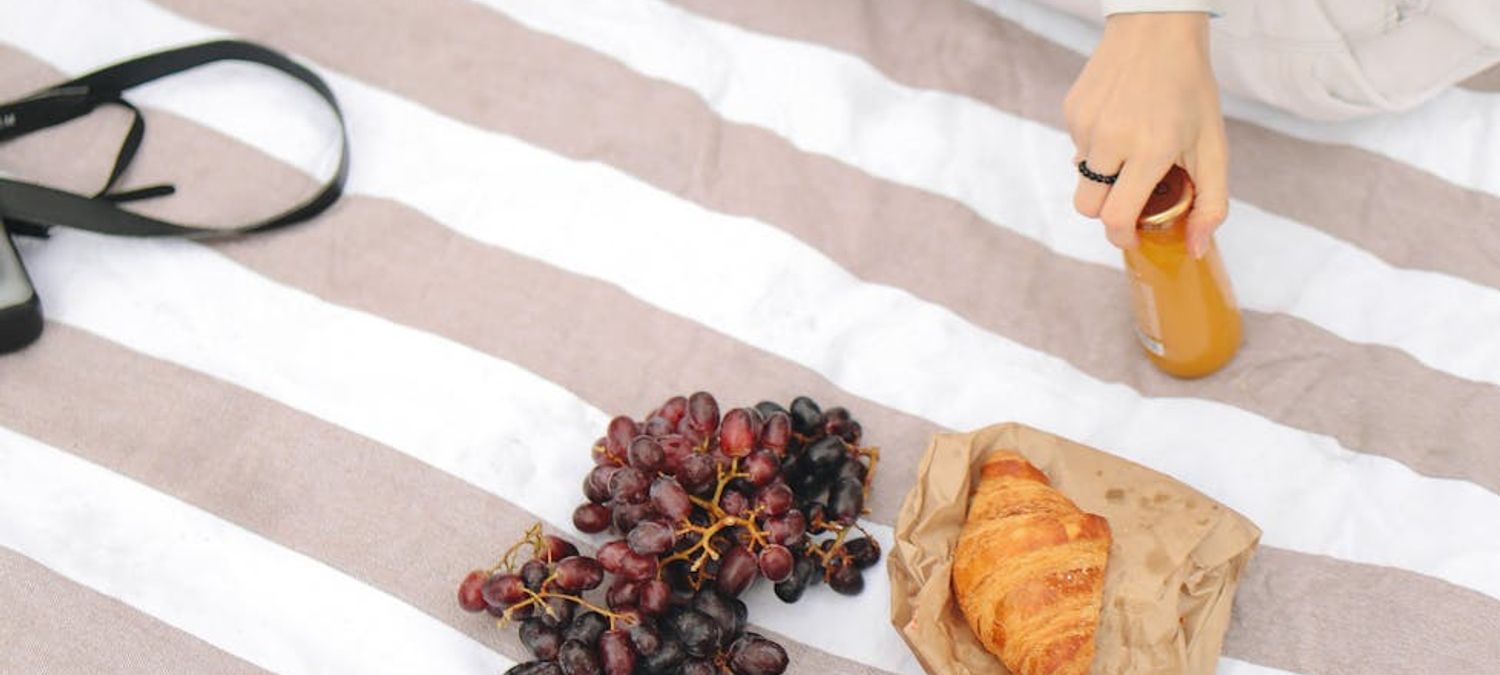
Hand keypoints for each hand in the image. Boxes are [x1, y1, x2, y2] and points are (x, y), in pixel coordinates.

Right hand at [1063, 12, 1227, 255]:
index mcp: (1150, 150)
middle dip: (1106, 212)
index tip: (1132, 234)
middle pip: (1088, 208)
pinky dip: (1096, 148)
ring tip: (1130, 147)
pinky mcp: (1071, 111)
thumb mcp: (1213, 145)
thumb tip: (1194, 249)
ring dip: (1104, 175)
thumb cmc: (1190, 89)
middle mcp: (1111, 139)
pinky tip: (1118, 122)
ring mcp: (1086, 124)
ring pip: (1082, 178)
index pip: (1116, 217)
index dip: (1121, 236)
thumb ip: (1210, 203)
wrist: (1156, 29)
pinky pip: (1077, 148)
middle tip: (1131, 196)